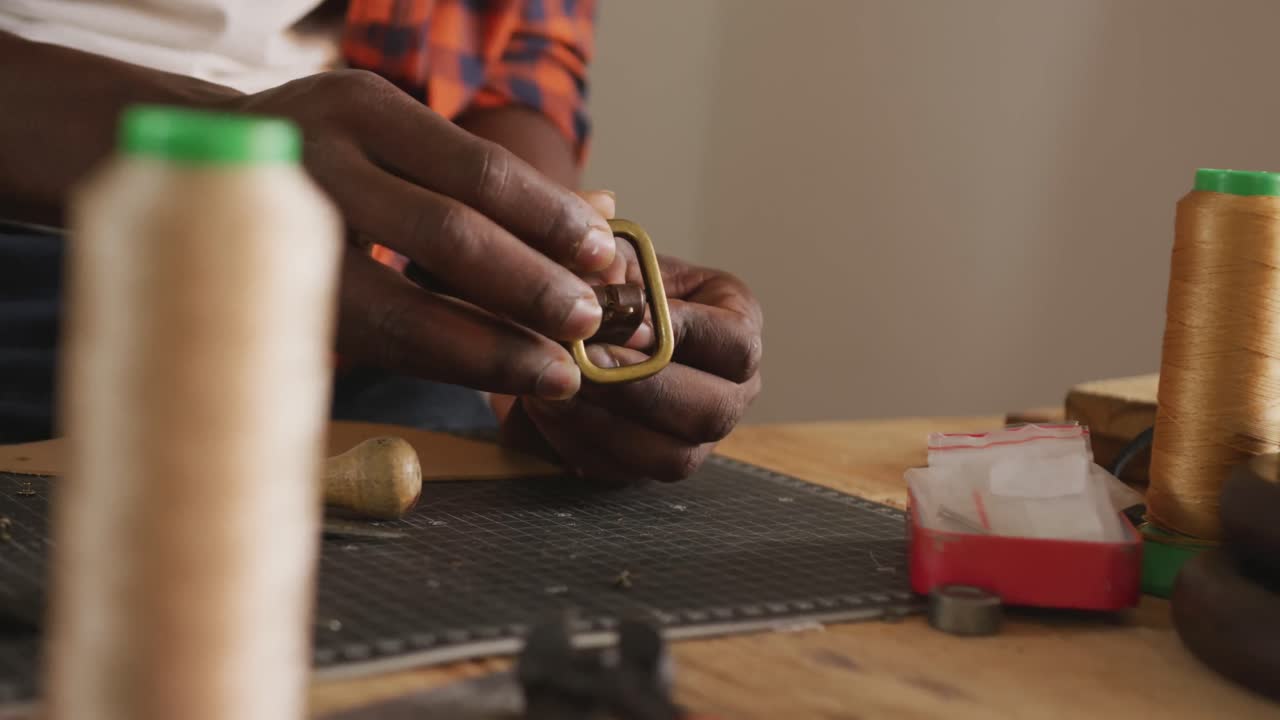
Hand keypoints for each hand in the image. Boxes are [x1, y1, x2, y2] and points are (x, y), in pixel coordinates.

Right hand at [235, 70, 615, 398]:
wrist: (189, 166)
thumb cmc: (326, 158)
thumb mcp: (398, 139)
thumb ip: (489, 178)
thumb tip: (603, 211)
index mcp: (364, 108)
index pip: (479, 169)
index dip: (550, 218)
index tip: (604, 255)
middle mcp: (320, 161)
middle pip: (450, 233)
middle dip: (531, 287)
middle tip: (586, 322)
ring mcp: (288, 238)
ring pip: (407, 307)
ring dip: (494, 345)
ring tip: (557, 371)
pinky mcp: (278, 303)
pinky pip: (377, 345)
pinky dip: (444, 364)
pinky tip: (492, 375)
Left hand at [495, 197, 763, 483]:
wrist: (571, 328)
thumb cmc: (604, 286)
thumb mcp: (610, 258)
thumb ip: (610, 264)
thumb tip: (605, 292)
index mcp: (735, 329)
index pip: (736, 345)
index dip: (685, 336)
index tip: (629, 321)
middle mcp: (730, 391)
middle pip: (711, 412)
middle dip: (641, 389)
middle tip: (585, 361)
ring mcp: (694, 438)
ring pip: (671, 456)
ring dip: (607, 423)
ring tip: (557, 386)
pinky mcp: (646, 466)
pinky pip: (623, 471)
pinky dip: (578, 441)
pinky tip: (545, 407)